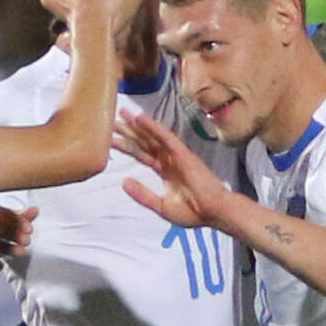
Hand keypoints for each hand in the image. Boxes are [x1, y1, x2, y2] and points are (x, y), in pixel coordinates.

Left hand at [117, 110, 232, 230]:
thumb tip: (124, 182)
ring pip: (152, 136)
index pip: (142, 155)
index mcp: (165, 171)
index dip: (127, 147)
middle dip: (128, 132)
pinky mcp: (183, 153)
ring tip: (123, 113)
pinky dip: (153, 126)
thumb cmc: (194, 212)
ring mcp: (176, 155)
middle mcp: (169, 160)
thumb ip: (142, 194)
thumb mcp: (161, 205)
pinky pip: (165, 136)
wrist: (214, 212)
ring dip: (138, 125)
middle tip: (110, 120)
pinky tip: (140, 118)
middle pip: (144, 142)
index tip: (111, 140)